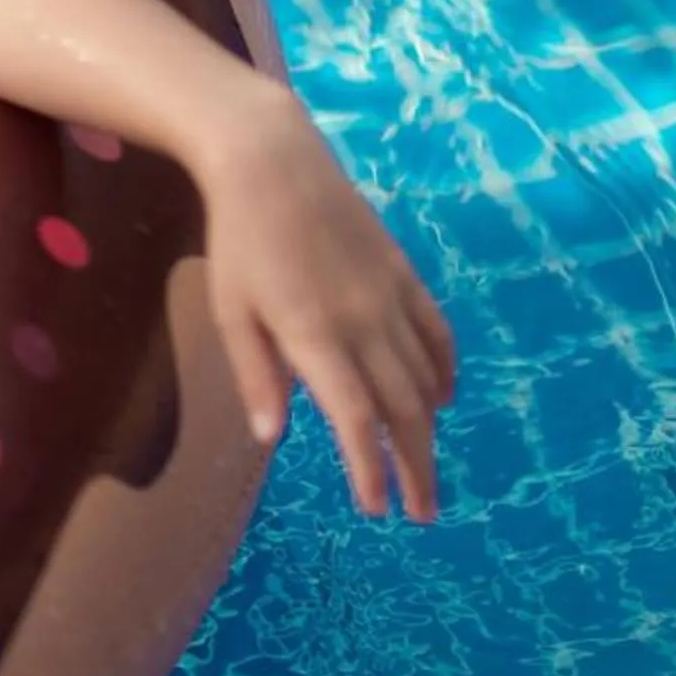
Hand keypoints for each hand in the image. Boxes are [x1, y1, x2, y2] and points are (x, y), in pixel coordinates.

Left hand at [196, 97, 457, 521]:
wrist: (274, 163)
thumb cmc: (239, 242)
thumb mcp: (230, 312)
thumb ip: (256, 375)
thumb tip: (272, 437)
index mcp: (316, 338)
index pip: (357, 421)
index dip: (373, 470)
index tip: (379, 509)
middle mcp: (364, 325)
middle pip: (403, 411)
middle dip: (416, 468)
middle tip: (422, 512)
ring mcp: (391, 298)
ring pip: (425, 379)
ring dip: (431, 429)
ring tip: (427, 466)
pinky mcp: (404, 275)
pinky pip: (437, 335)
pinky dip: (445, 372)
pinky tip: (441, 399)